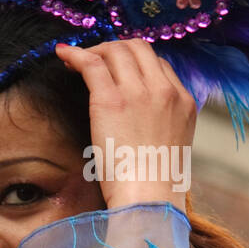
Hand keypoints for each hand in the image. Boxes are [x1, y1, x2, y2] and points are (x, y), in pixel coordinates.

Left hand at [54, 38, 196, 213]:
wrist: (149, 199)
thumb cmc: (157, 184)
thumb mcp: (174, 145)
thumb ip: (165, 122)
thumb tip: (142, 117)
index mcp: (184, 102)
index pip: (159, 64)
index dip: (135, 62)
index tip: (118, 70)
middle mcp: (165, 90)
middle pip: (139, 48)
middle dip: (115, 48)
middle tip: (96, 59)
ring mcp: (139, 92)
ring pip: (116, 50)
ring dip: (95, 50)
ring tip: (77, 60)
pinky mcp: (111, 99)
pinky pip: (92, 63)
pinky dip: (76, 54)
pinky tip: (64, 55)